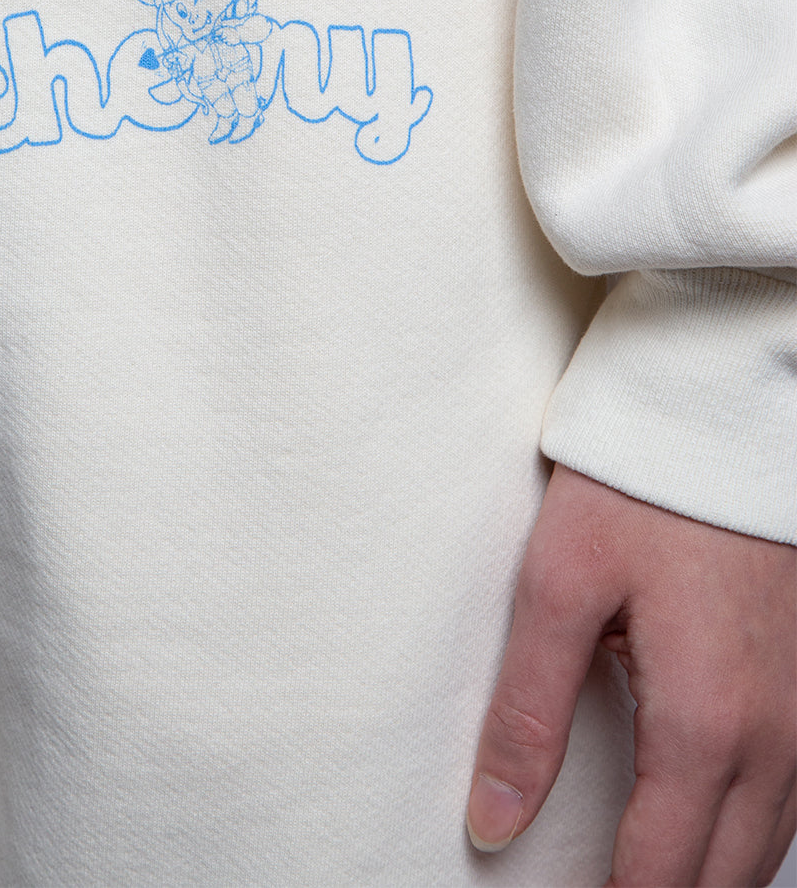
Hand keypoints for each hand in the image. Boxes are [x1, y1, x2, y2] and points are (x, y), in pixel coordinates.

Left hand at [467, 464, 795, 885]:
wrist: (718, 419)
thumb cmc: (635, 492)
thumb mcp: (557, 587)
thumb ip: (526, 712)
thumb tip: (494, 820)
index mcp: (703, 724)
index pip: (659, 875)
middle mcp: (772, 738)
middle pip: (724, 879)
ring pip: (768, 848)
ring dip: (711, 878)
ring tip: (644, 880)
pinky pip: (795, 801)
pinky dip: (750, 838)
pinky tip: (711, 831)